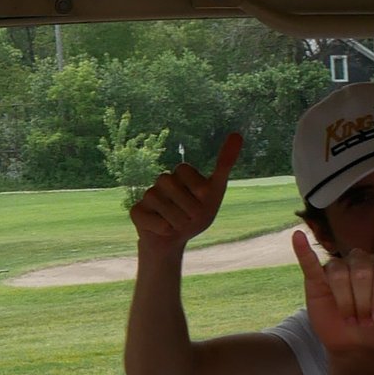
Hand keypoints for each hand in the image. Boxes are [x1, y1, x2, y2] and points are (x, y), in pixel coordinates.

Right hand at [129, 133, 243, 249]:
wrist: (175, 240)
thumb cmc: (196, 216)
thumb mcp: (215, 192)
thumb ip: (224, 164)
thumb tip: (237, 134)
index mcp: (180, 174)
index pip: (185, 171)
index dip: (198, 192)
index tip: (201, 202)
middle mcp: (162, 181)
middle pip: (172, 185)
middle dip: (189, 208)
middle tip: (190, 217)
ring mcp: (147, 195)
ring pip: (161, 203)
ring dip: (177, 220)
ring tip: (178, 224)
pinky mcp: (136, 211)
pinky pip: (152, 219)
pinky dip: (164, 229)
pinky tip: (165, 230)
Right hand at [291, 227, 373, 357]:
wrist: (359, 346)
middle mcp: (363, 261)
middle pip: (361, 272)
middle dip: (363, 303)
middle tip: (364, 321)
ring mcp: (339, 268)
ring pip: (339, 273)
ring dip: (345, 301)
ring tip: (349, 318)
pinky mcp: (317, 278)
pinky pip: (310, 261)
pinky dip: (302, 249)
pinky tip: (297, 236)